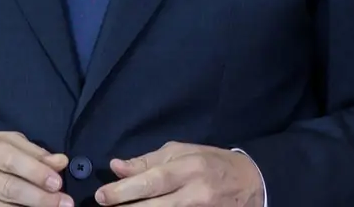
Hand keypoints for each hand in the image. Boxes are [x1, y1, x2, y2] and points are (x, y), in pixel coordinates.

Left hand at [94, 142, 263, 206]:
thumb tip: (116, 166)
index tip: (102, 195)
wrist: (252, 183)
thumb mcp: (181, 151)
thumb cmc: (210, 162)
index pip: (152, 181)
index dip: (125, 190)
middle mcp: (196, 194)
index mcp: (189, 168)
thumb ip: (147, 161)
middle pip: (155, 206)